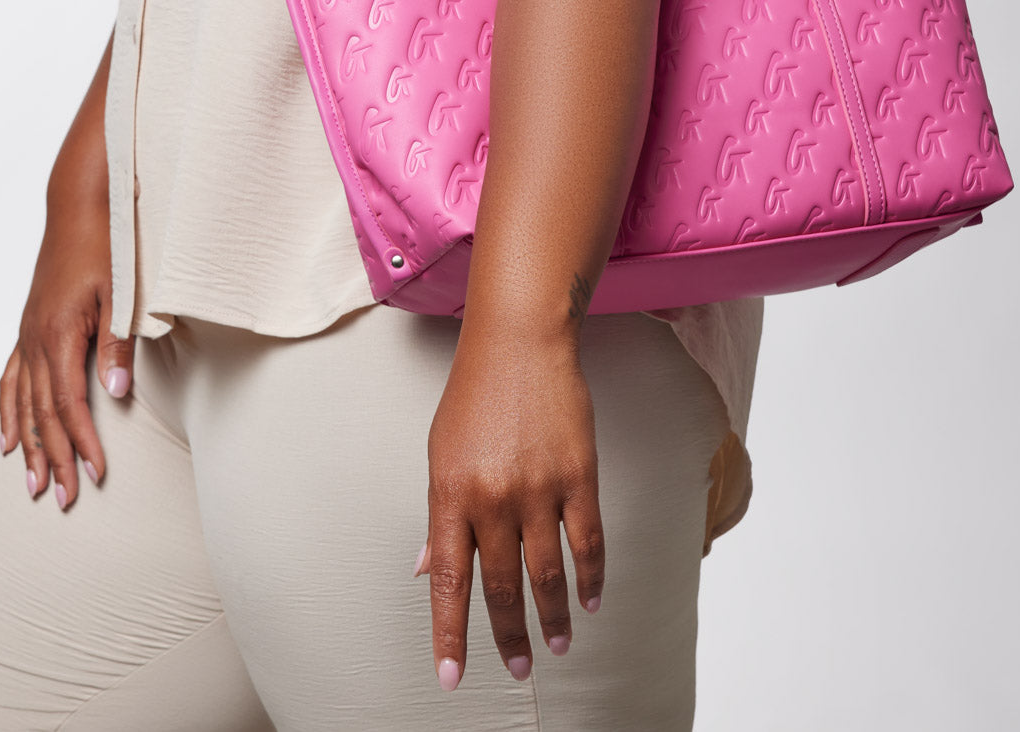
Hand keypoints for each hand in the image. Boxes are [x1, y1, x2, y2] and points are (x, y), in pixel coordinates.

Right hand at [0, 182, 134, 508]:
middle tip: (65, 497)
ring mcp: (28, 335)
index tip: (95, 474)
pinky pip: (11, 380)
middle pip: (43, 413)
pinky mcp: (28, 329)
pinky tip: (10, 440)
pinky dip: (10, 413)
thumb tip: (117, 397)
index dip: (82, 442)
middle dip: (56, 458)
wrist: (79, 208)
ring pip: (22, 403)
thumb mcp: (121, 294)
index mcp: (60, 335)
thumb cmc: (105, 246)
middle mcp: (36, 341)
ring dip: (29, 447)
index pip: (69, 404)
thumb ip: (118, 347)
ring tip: (34, 484)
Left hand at [417, 331, 604, 690]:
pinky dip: (590, 578)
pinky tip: (589, 601)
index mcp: (450, 495)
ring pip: (547, 574)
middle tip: (518, 668)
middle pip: (500, 587)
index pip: (448, 583)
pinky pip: (588, 542)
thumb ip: (441, 517)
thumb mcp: (440, 453)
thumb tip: (429, 571)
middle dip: (508, 636)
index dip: (450, 636)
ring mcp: (538, 488)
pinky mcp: (579, 475)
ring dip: (552, 618)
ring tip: (556, 645)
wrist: (519, 342)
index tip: (452, 678)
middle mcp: (492, 498)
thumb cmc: (474, 395)